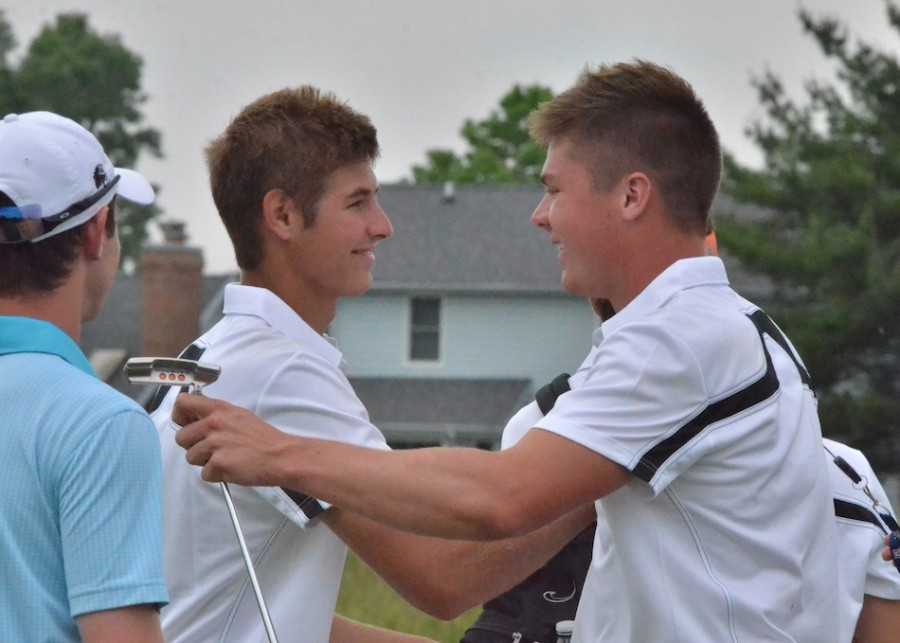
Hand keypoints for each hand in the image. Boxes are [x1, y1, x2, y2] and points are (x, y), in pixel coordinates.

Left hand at [173, 393, 291, 486]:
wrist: (280, 456)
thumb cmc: (263, 438)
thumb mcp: (239, 416)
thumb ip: (217, 416)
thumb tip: (197, 421)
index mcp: (219, 409)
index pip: (182, 403)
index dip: (180, 416)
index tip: (187, 424)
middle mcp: (214, 423)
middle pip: (181, 437)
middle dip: (193, 446)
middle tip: (213, 449)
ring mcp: (215, 443)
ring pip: (191, 457)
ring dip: (205, 462)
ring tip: (226, 458)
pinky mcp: (218, 463)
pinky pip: (204, 473)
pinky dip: (216, 475)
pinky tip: (232, 468)